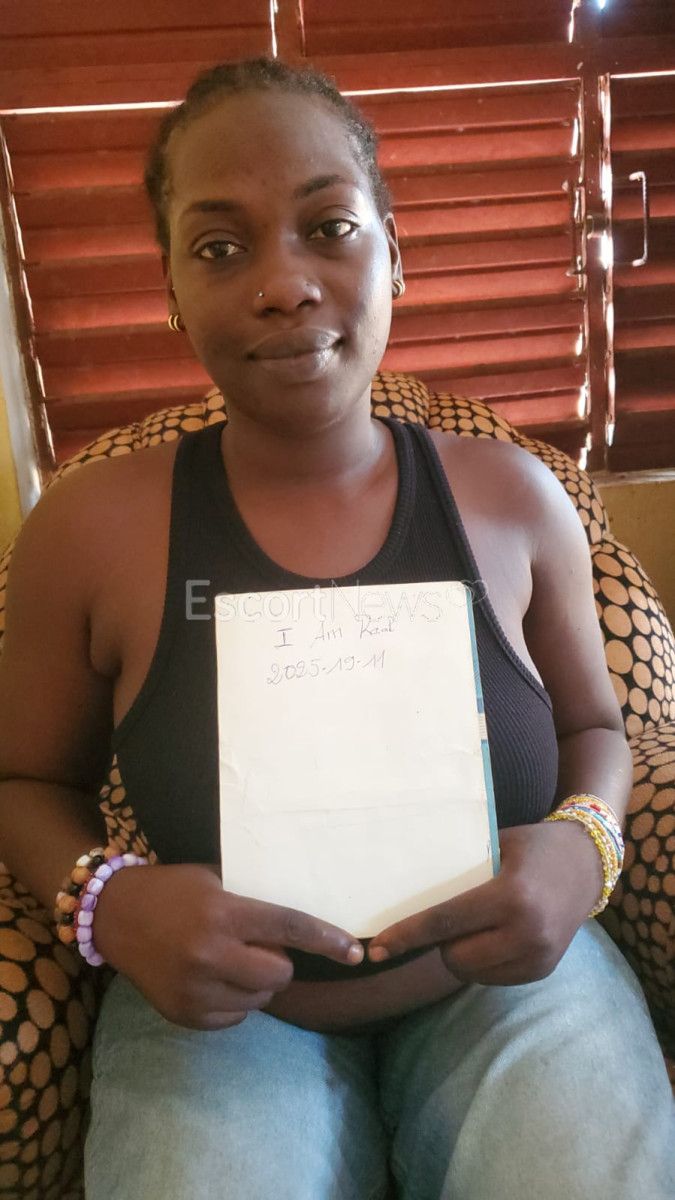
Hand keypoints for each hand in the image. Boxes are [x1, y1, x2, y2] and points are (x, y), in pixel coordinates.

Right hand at [93, 863, 363, 1029]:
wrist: (114, 915)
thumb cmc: (174, 890)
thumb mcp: (216, 882)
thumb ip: (252, 905)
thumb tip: (298, 929)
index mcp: (223, 913)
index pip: (289, 927)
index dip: (326, 940)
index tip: (355, 953)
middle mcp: (210, 953)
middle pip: (279, 973)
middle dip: (278, 963)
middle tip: (258, 948)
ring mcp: (195, 989)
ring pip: (259, 999)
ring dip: (255, 983)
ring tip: (229, 962)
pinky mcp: (184, 1014)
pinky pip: (235, 1018)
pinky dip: (233, 1002)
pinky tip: (211, 979)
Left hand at [367, 820, 603, 985]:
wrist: (588, 864)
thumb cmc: (533, 847)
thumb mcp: (495, 846)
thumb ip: (458, 869)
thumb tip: (404, 885)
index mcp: (510, 897)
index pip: (445, 922)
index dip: (407, 935)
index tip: (378, 946)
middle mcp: (526, 933)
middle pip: (454, 956)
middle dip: (439, 944)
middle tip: (446, 920)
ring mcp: (538, 957)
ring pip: (471, 973)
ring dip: (460, 955)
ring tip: (473, 926)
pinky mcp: (542, 971)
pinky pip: (493, 978)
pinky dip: (482, 963)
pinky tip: (492, 938)